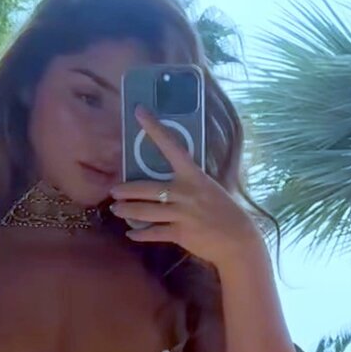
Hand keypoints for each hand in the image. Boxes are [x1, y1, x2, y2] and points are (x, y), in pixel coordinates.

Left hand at [109, 107, 261, 270]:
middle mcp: (185, 193)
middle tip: (113, 190)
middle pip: (147, 188)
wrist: (237, 239)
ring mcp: (182, 214)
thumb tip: (170, 176)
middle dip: (126, 190)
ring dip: (127, 210)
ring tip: (116, 209)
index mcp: (194, 176)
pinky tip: (130, 233)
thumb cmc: (224, 211)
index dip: (154, 129)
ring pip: (145, 211)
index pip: (171, 146)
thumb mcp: (209, 188)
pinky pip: (153, 232)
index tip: (139, 112)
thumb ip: (189, 182)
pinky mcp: (180, 234)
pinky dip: (139, 234)